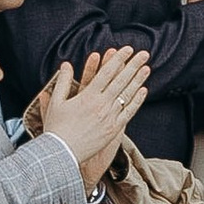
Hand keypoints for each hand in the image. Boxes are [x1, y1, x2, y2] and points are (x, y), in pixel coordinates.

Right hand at [40, 45, 151, 182]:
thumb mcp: (56, 102)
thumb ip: (63, 82)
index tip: (127, 49)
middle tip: (144, 53)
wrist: (62, 154)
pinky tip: (142, 91)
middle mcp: (101, 105)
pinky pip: (129, 112)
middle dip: (133, 65)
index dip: (118, 59)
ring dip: (138, 80)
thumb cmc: (56, 129)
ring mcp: (109, 117)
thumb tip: (66, 64)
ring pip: (127, 95)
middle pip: (121, 80)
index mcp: (88, 96)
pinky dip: (137, 101)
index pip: (107, 72)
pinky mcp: (114, 129)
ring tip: (147, 68)